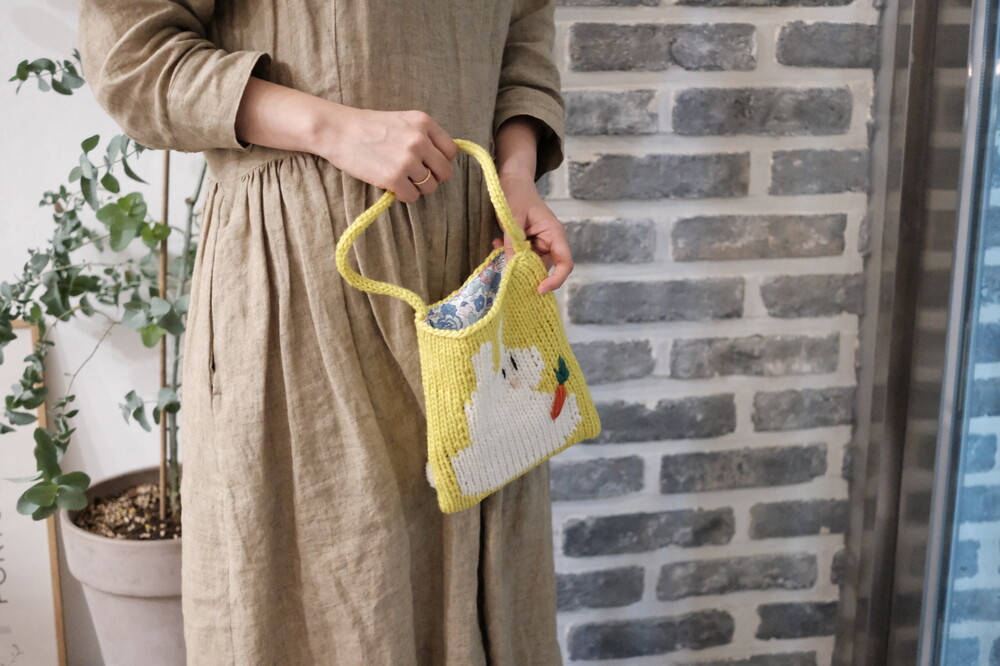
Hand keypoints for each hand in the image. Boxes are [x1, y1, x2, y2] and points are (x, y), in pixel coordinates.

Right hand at [316, 108, 457, 202]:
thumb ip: (424, 135)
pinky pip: (412, 197)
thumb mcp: (402, 121)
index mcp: (424, 122)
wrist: (338, 130)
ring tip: (400, 179)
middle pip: (445, 172)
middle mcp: (419, 140)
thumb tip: (441, 159)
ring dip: (417, 187)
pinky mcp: (394, 178)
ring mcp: (407, 159)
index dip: (441, 161)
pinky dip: (404, 196)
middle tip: (416, 176)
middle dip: (433, 177)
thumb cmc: (368, 127)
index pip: (451, 151)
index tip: (429, 164)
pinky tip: (392, 186)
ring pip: (429, 187)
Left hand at [494, 173, 573, 293]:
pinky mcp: (531, 243)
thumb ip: (513, 244)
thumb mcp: (512, 219)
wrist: (513, 181)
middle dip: (526, 271)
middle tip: (506, 268)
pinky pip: (523, 257)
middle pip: (545, 267)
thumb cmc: (516, 195)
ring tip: (499, 246)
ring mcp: (541, 243)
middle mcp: (552, 241)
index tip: (539, 289)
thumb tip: (511, 268)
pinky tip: (498, 243)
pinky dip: (510, 254)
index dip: (555, 280)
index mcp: (555, 234)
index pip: (565, 263)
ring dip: (514, 261)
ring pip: (531, 263)